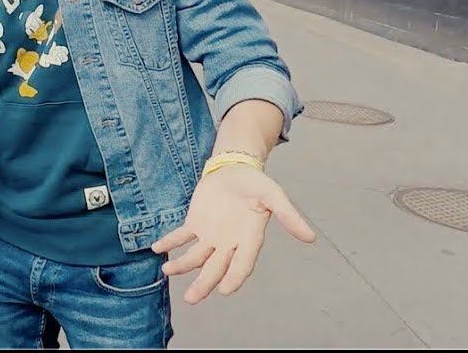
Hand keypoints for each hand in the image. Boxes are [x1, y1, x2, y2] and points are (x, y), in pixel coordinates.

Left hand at [152, 165, 315, 304]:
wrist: (235, 168)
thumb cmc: (256, 184)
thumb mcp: (274, 196)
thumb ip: (288, 216)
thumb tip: (311, 237)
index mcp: (249, 239)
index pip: (242, 264)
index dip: (234, 277)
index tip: (223, 291)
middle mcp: (229, 243)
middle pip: (215, 268)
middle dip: (203, 283)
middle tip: (191, 299)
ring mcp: (210, 235)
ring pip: (195, 257)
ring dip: (181, 265)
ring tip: (167, 270)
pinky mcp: (195, 223)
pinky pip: (180, 236)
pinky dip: (169, 242)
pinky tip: (156, 248)